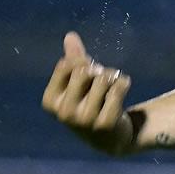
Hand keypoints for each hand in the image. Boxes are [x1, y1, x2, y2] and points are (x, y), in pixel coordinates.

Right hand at [41, 31, 134, 154]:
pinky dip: (124, 82)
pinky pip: (118, 88)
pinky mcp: (105, 123)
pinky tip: (123, 89)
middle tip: (103, 78)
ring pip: (103, 78)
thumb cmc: (90, 103)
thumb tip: (70, 36)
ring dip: (112, 76)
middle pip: (84, 70)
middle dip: (97, 69)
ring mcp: (83, 120)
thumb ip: (74, 59)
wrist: (109, 138)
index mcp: (50, 101)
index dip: (82, 62)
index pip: (66, 65)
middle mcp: (63, 113)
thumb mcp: (77, 83)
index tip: (88, 72)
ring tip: (113, 85)